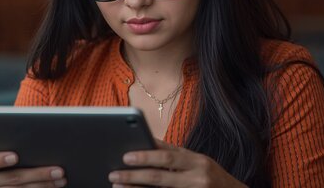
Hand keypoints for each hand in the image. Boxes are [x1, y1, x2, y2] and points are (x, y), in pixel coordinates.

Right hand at [0, 151, 66, 187]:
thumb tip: (37, 138)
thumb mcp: (4, 151)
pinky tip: (52, 187)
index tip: (15, 156)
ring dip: (43, 185)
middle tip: (59, 169)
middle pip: (11, 178)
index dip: (0, 159)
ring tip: (61, 179)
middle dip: (38, 173)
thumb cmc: (7, 157)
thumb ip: (14, 146)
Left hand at [108, 139, 246, 187]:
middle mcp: (197, 179)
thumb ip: (173, 152)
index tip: (125, 156)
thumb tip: (147, 139)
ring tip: (118, 186)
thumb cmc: (210, 175)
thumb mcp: (196, 160)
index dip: (145, 156)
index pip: (167, 157)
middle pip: (160, 177)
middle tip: (113, 173)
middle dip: (134, 176)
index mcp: (197, 162)